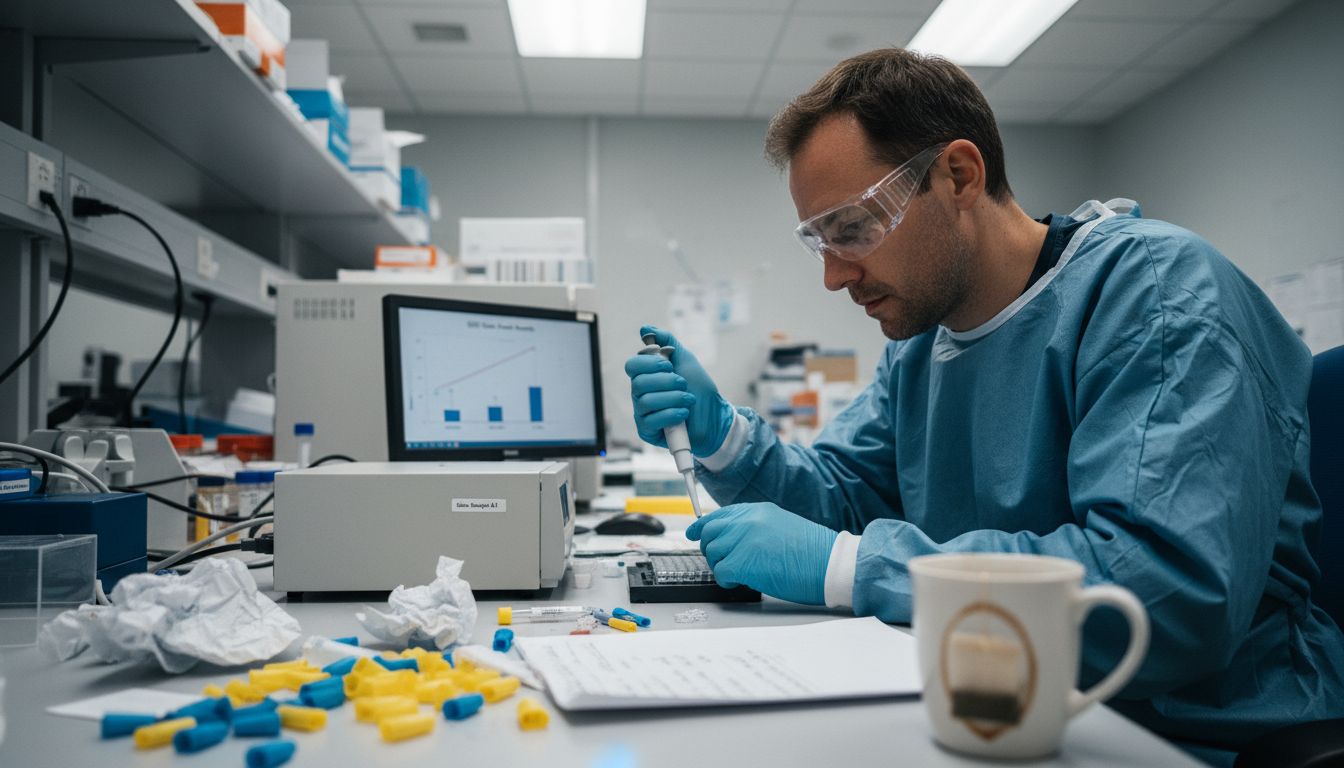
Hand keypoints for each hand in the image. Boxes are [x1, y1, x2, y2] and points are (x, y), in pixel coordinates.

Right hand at [624, 325, 734, 455]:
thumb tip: (644, 328)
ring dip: (673, 398)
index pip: (632, 366)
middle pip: (638, 383)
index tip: (669, 365)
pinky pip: (651, 421)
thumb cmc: (699, 389)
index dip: (649, 364)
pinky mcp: (648, 431)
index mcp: (646, 376)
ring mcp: (643, 413)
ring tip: (688, 399)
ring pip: (646, 401)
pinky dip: (671, 414)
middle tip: (683, 383)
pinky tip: (684, 414)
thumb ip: (667, 342)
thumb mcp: (685, 360)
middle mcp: (640, 394)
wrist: (716, 417)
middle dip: (666, 382)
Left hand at [685, 502, 837, 605]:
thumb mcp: (780, 526)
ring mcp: (743, 539)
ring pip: (712, 553)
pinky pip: (720, 572)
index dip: (703, 526)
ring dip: (721, 566)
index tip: (693, 533)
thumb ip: (754, 527)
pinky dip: (727, 580)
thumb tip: (732, 540)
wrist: (830, 564)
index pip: (719, 515)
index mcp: (757, 510)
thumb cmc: (812, 552)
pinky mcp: (743, 562)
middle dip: (711, 549)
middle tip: (724, 562)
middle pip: (710, 533)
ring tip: (741, 573)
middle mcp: (747, 521)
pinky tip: (741, 581)